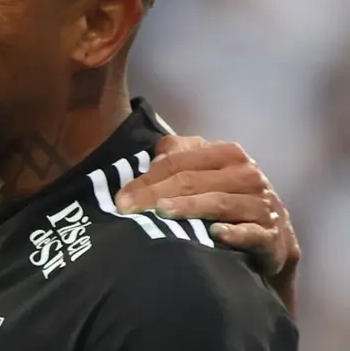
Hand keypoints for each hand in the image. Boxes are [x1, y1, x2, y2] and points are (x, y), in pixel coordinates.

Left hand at [115, 136, 299, 314]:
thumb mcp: (203, 174)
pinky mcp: (273, 236)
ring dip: (190, 208)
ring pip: (219, 202)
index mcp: (227, 154)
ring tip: (162, 214)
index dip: (147, 178)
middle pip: (193, 180)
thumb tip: (150, 160)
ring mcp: (262, 205)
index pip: (178, 161)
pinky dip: (235, 233)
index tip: (121, 197)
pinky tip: (215, 235)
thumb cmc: (225, 200)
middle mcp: (247, 175)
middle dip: (156, 194)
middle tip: (128, 209)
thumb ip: (177, 160)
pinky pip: (253, 233)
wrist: (271, 239)